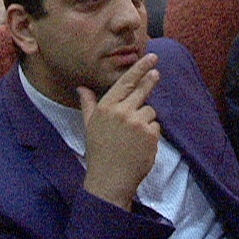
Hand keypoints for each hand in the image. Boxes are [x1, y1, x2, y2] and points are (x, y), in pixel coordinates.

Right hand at [79, 53, 160, 209]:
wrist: (110, 179)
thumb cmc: (99, 152)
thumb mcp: (89, 125)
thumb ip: (88, 104)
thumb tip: (81, 87)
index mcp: (106, 107)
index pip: (125, 82)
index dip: (139, 68)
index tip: (150, 58)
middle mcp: (122, 111)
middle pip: (142, 90)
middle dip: (150, 80)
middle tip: (156, 73)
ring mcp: (137, 122)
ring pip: (150, 111)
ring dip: (145, 120)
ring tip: (133, 136)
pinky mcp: (150, 135)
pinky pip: (155, 126)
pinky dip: (151, 134)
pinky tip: (140, 145)